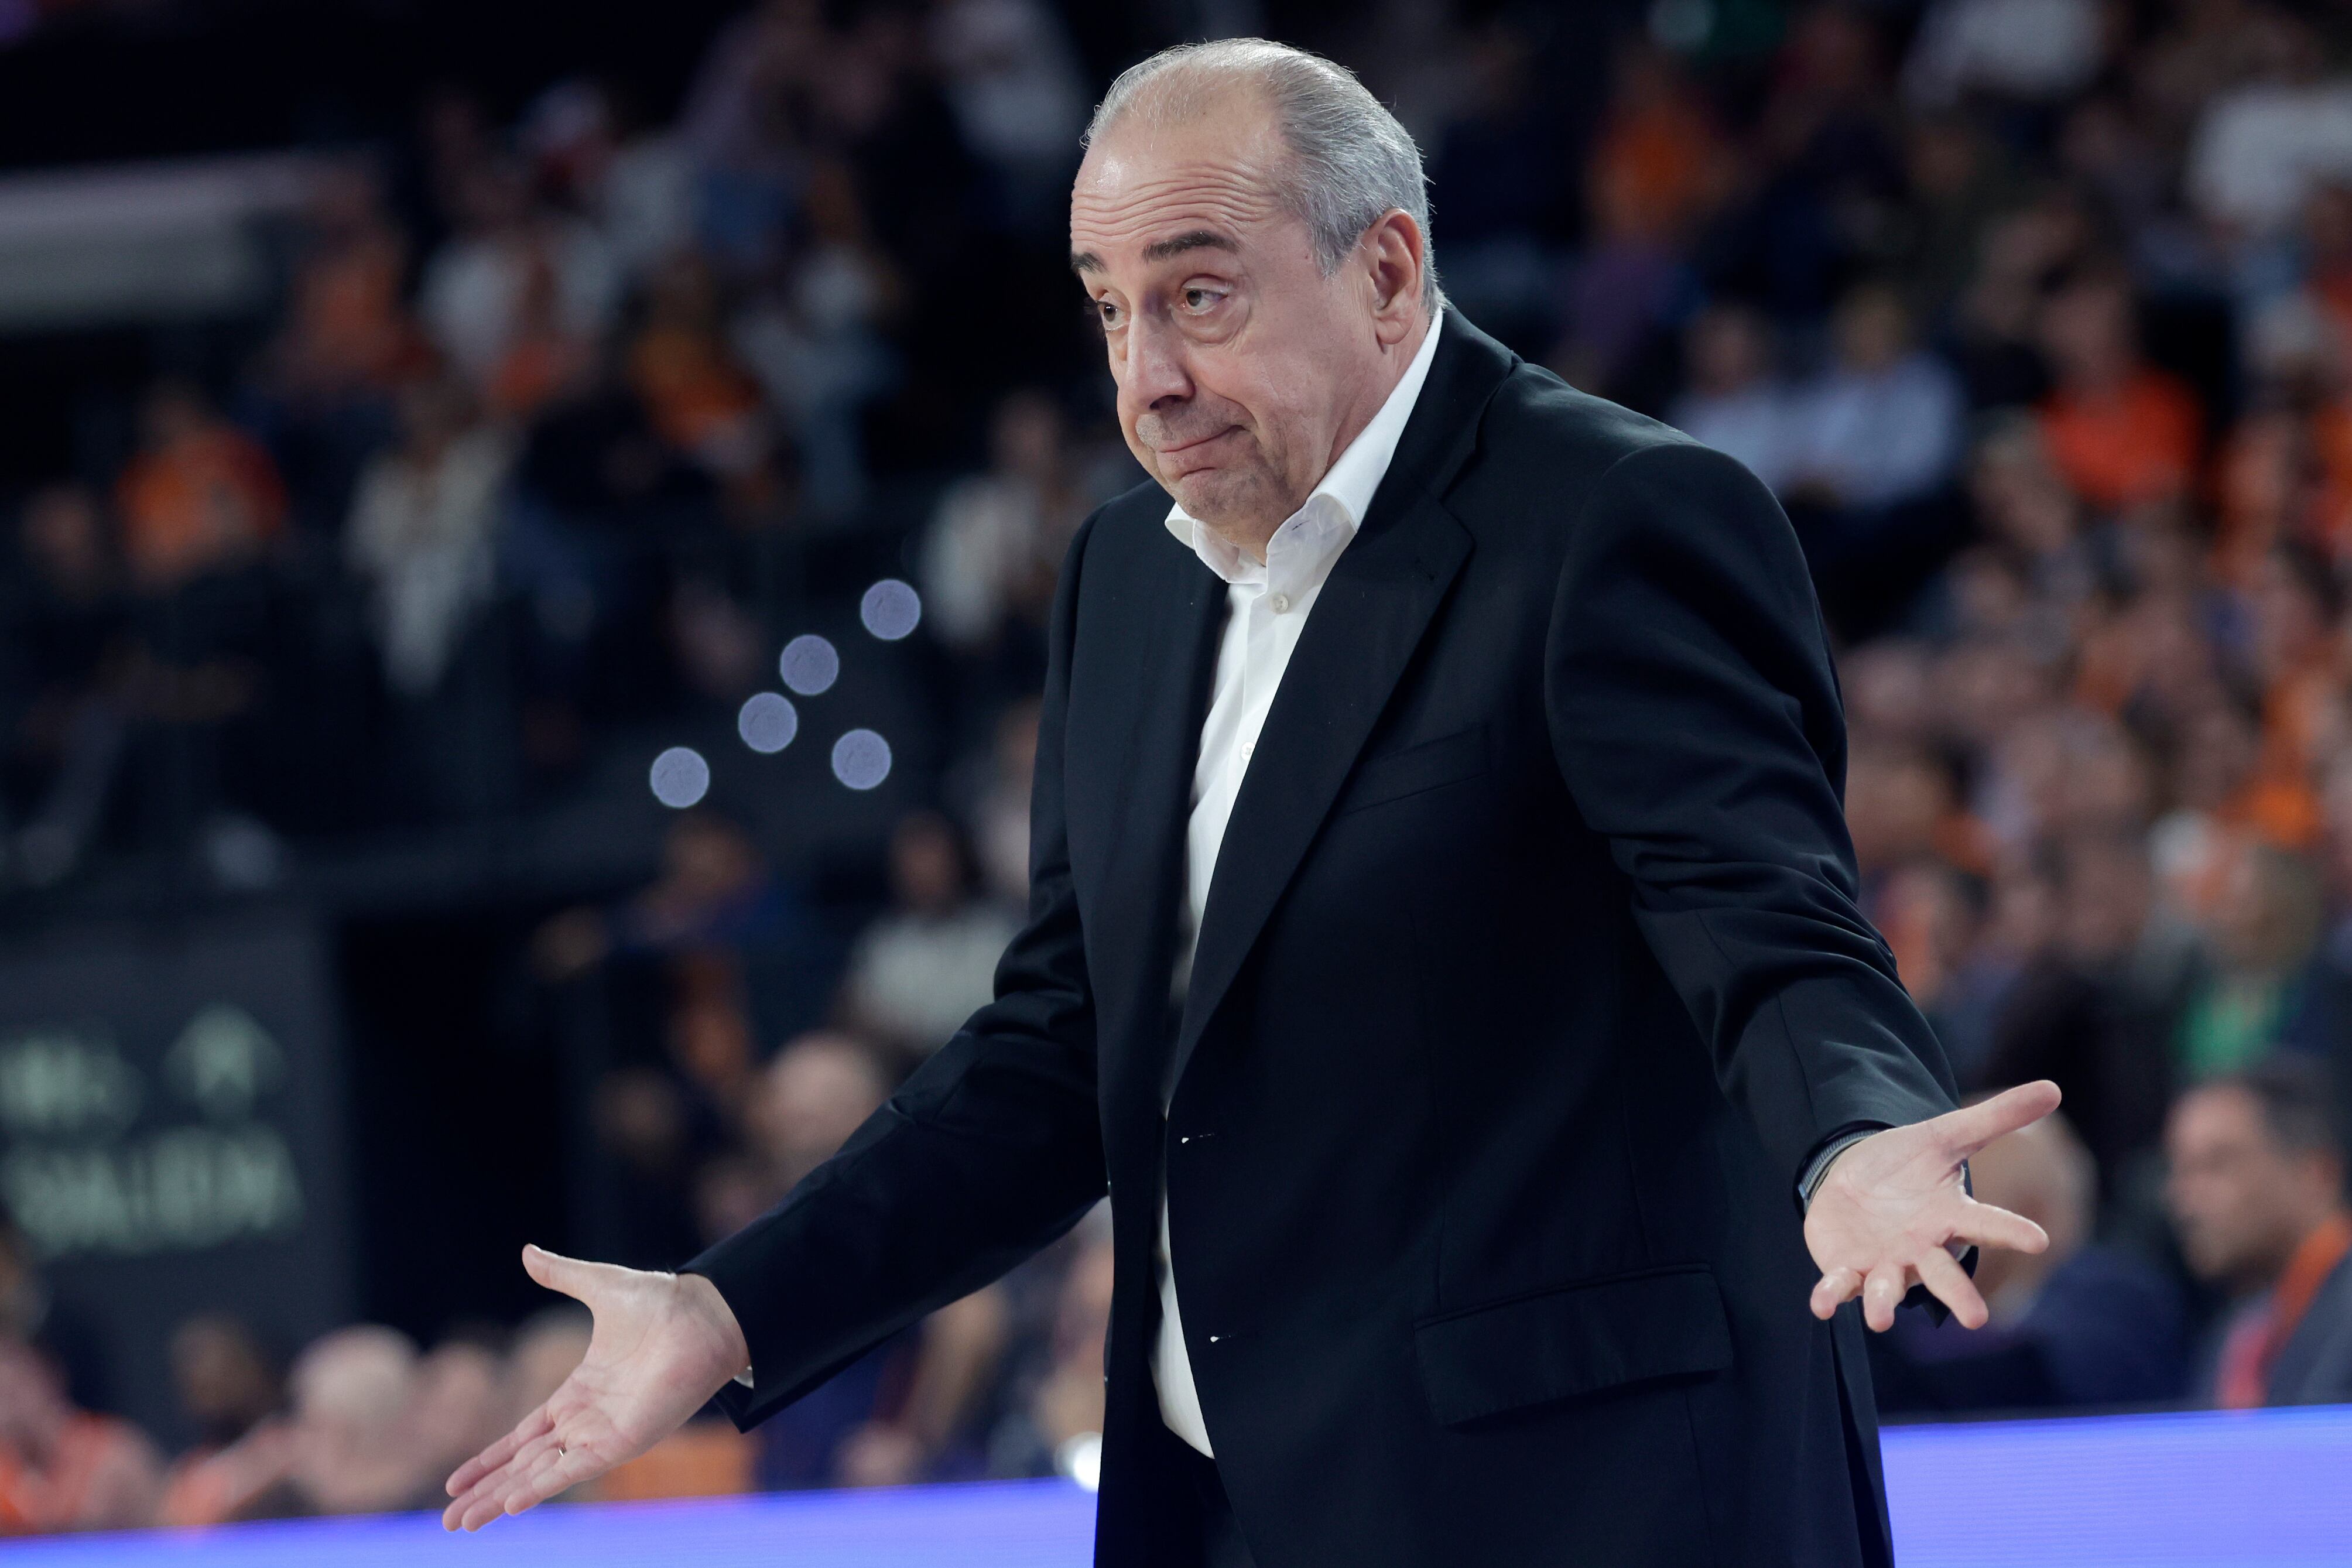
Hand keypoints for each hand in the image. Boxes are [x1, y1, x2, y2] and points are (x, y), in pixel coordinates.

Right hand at [442, 1245, 748, 1530]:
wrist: (704, 1313)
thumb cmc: (662, 1303)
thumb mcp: (600, 1286)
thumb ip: (561, 1275)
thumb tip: (527, 1251)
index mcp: (577, 1393)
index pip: (522, 1436)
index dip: (490, 1459)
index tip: (457, 1481)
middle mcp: (586, 1420)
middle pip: (523, 1464)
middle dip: (484, 1491)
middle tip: (448, 1520)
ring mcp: (603, 1433)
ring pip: (539, 1475)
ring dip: (501, 1498)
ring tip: (462, 1523)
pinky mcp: (622, 1441)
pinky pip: (573, 1470)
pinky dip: (542, 1487)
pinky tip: (511, 1503)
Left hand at [1804, 1081, 2060, 1332]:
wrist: (1858, 1180)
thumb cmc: (1909, 1164)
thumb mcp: (1947, 1134)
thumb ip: (1996, 1118)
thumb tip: (2054, 1088)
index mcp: (1950, 1217)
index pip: (1988, 1224)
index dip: (2011, 1232)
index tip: (2039, 1240)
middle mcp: (1921, 1249)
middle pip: (1943, 1274)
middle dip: (1957, 1296)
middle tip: (1977, 1319)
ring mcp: (1884, 1263)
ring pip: (1888, 1288)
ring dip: (1884, 1302)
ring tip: (1882, 1318)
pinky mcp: (1847, 1268)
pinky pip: (1839, 1286)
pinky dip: (1831, 1296)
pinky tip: (1822, 1305)